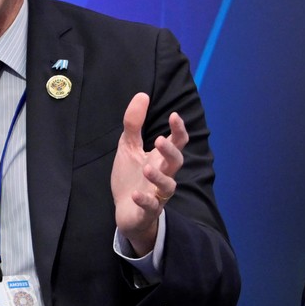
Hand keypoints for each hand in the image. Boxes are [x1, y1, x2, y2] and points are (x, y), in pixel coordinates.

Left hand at [111, 92, 187, 255]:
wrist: (126, 210)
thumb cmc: (131, 177)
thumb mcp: (128, 147)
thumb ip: (134, 124)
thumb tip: (142, 95)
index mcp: (160, 159)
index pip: (177, 142)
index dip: (179, 130)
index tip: (174, 115)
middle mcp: (164, 175)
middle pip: (176, 162)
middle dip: (170, 151)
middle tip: (159, 140)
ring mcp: (157, 193)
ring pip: (168, 186)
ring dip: (159, 177)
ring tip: (147, 168)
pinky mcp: (148, 210)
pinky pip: (151, 207)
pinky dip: (144, 200)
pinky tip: (135, 194)